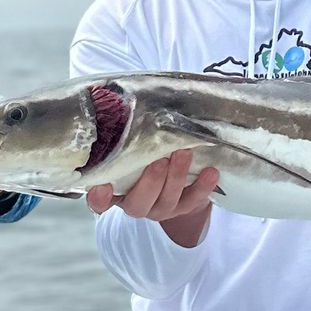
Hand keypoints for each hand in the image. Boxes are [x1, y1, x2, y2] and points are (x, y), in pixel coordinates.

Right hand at [86, 146, 219, 248]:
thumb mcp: (132, 149)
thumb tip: (121, 102)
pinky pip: (194, 200)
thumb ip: (124, 139)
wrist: (177, 177)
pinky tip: (211, 171)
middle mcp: (136, 203)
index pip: (99, 202)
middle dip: (150, 181)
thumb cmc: (145, 155)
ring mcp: (161, 208)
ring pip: (167, 200)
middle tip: (159, 160)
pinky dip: (203, 186)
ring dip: (176, 176)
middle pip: (138, 203)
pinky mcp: (185, 207)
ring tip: (184, 152)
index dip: (99, 198)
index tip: (102, 186)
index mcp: (115, 191)